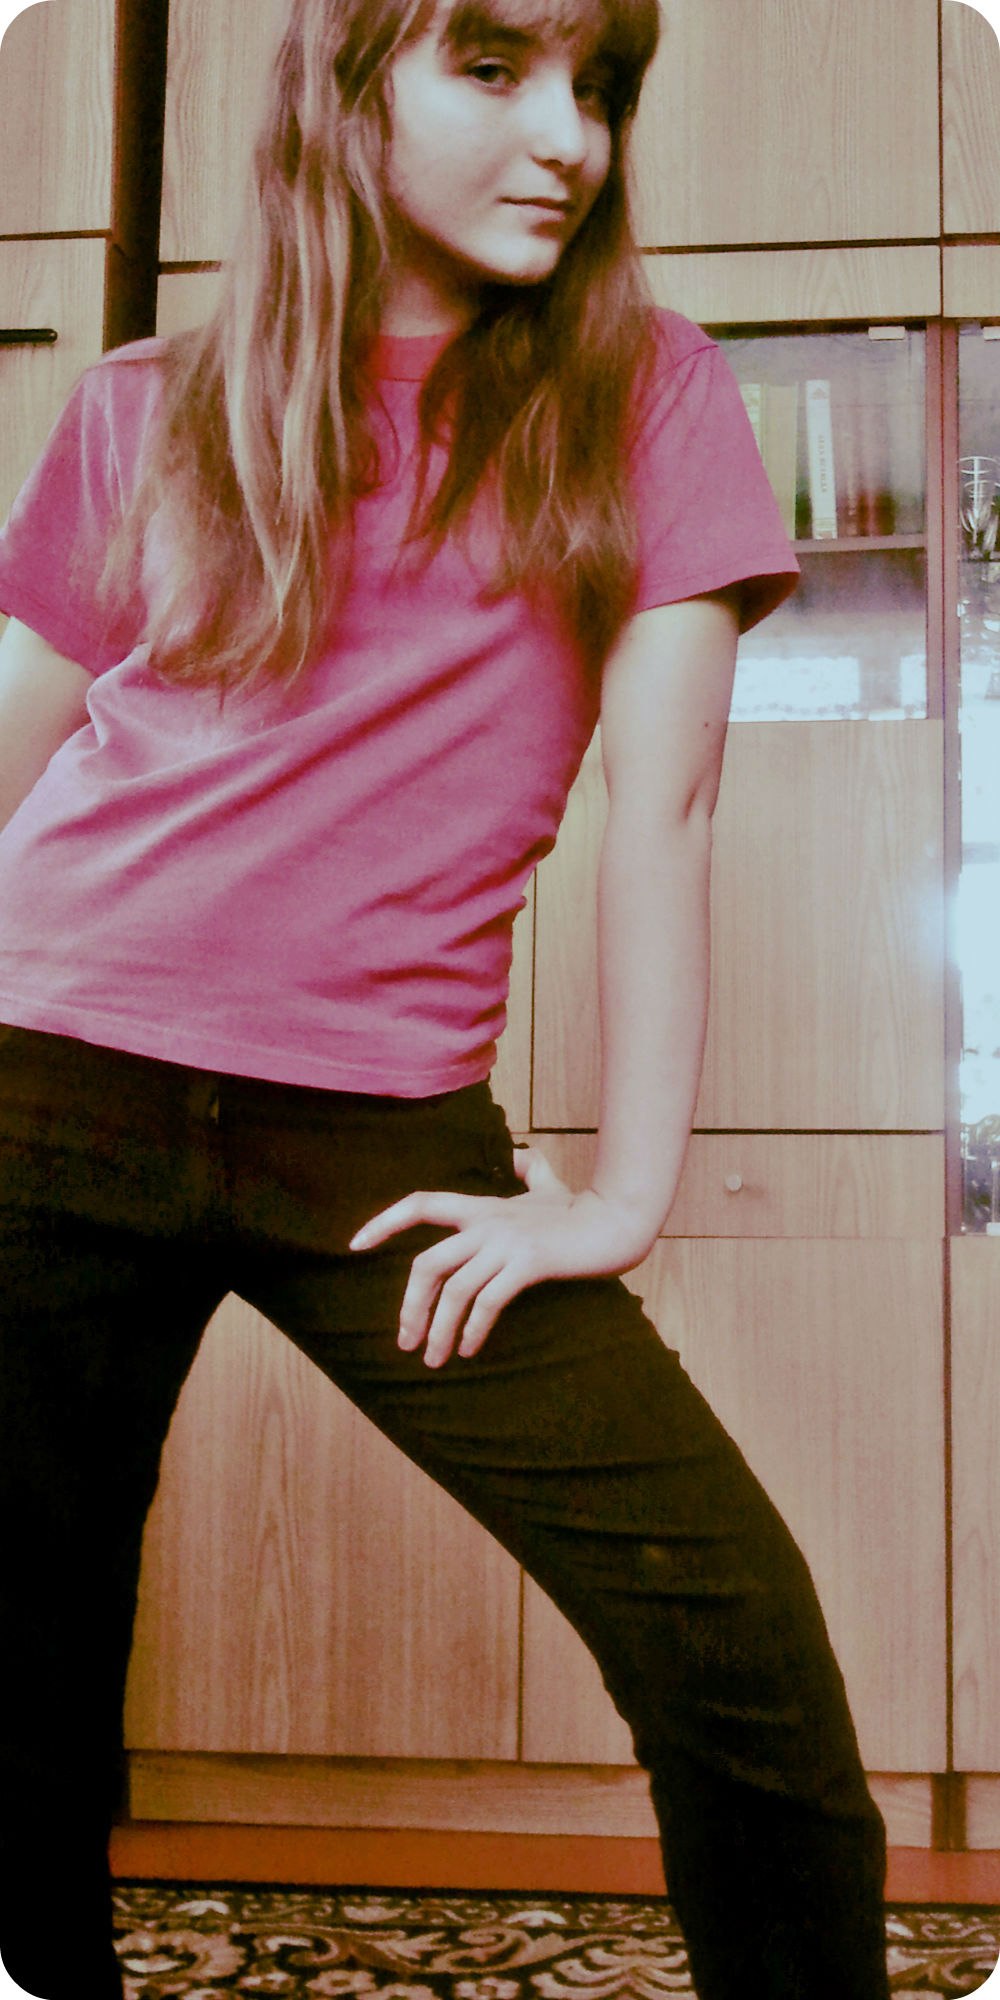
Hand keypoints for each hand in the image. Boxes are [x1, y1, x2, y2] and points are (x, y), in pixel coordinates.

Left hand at [348, 1145, 651, 1367]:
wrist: (617, 1222)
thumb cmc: (581, 1210)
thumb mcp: (549, 1185)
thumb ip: (529, 1169)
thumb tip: (520, 1154)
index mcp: (481, 1206)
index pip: (420, 1203)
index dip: (383, 1222)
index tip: (355, 1245)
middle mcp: (487, 1221)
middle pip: (427, 1263)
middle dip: (410, 1307)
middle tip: (407, 1342)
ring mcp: (507, 1241)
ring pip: (454, 1290)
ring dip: (439, 1331)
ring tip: (436, 1359)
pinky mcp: (529, 1262)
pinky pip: (487, 1301)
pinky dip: (472, 1329)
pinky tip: (469, 1350)